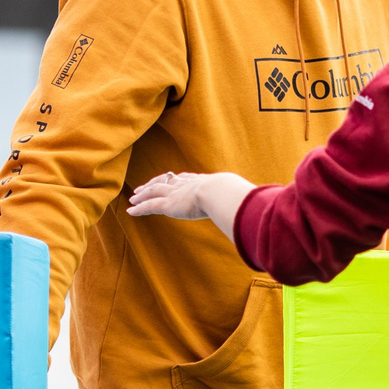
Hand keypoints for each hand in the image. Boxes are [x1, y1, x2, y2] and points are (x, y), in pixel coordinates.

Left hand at [127, 171, 253, 242]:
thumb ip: (242, 203)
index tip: (170, 178)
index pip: (185, 179)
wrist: (221, 192)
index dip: (176, 179)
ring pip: (154, 191)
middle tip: (144, 186)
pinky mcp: (169, 204)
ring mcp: (176, 193)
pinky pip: (150, 206)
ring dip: (143, 194)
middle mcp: (186, 185)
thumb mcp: (237, 198)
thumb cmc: (231, 195)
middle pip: (166, 181)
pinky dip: (140, 208)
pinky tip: (130, 211)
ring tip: (134, 197)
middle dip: (154, 183)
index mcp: (201, 182)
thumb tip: (259, 208)